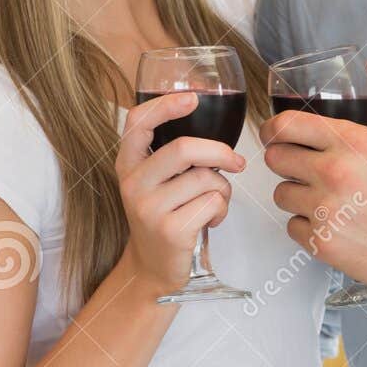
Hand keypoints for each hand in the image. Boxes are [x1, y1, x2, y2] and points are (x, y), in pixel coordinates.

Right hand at [115, 93, 245, 292]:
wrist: (153, 267)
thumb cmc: (166, 215)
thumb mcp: (159, 182)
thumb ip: (176, 157)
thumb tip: (220, 137)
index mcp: (129, 164)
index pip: (138, 123)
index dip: (164, 105)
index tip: (192, 98)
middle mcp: (133, 183)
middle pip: (184, 149)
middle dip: (220, 152)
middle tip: (237, 163)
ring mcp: (148, 208)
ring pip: (206, 179)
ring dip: (223, 190)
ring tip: (212, 202)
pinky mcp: (170, 230)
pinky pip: (213, 204)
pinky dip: (222, 210)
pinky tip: (209, 220)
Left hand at [261, 57, 366, 292]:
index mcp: (353, 142)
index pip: (285, 125)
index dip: (274, 128)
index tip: (276, 134)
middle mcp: (333, 173)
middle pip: (275, 158)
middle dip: (286, 160)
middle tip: (306, 167)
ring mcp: (325, 210)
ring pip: (281, 195)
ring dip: (297, 195)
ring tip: (327, 198)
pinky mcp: (322, 242)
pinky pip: (292, 227)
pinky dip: (308, 227)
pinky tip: (335, 223)